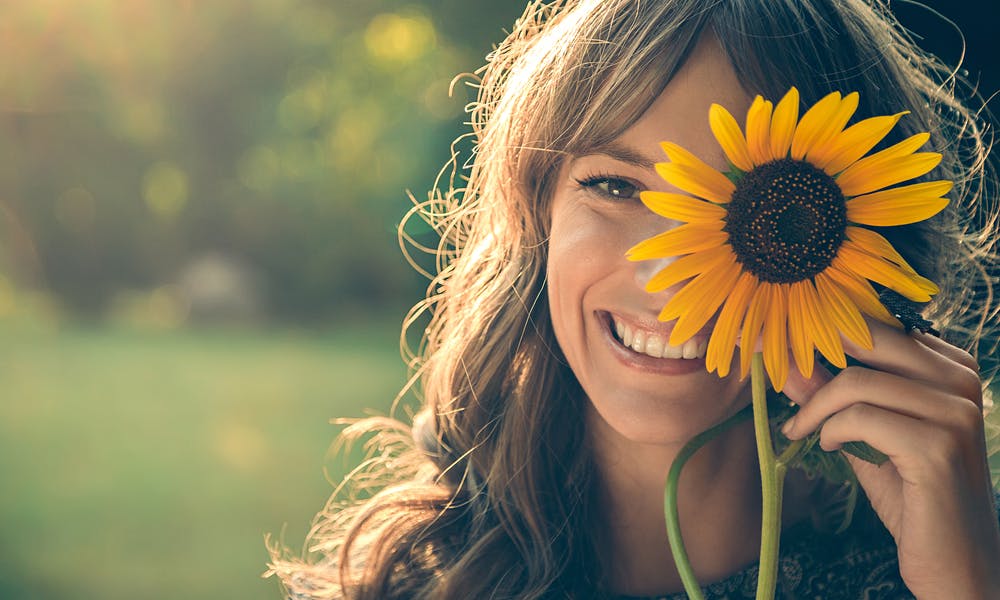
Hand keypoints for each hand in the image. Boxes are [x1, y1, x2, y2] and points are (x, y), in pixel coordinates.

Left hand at [780, 321, 999, 598]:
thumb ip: (833, 397)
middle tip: (777, 375)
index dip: (823, 332)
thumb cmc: (913, 496)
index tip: (779, 344)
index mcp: (952, 367)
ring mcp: (956, 413)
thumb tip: (788, 360)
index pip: (877, 326)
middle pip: (866, 341)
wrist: (956, 563)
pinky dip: (831, 431)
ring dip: (814, 407)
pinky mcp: (939, 447)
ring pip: (857, 382)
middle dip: (810, 356)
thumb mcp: (866, 435)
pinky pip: (861, 419)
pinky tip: (828, 447)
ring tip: (801, 429)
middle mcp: (962, 381)